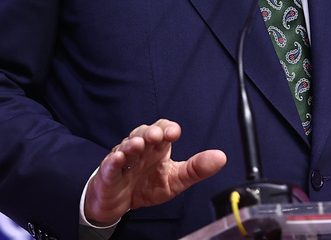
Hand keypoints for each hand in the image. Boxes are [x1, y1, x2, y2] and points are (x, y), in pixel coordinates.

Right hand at [83, 119, 226, 226]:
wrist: (120, 203)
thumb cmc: (147, 185)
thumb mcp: (175, 180)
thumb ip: (196, 169)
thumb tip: (221, 157)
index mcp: (156, 148)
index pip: (162, 129)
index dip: (167, 128)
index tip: (174, 133)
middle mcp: (140, 149)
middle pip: (143, 133)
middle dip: (149, 132)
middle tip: (156, 135)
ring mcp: (123, 159)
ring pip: (126, 146)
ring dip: (132, 143)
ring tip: (138, 145)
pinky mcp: (109, 173)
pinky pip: (110, 164)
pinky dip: (113, 161)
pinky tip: (118, 158)